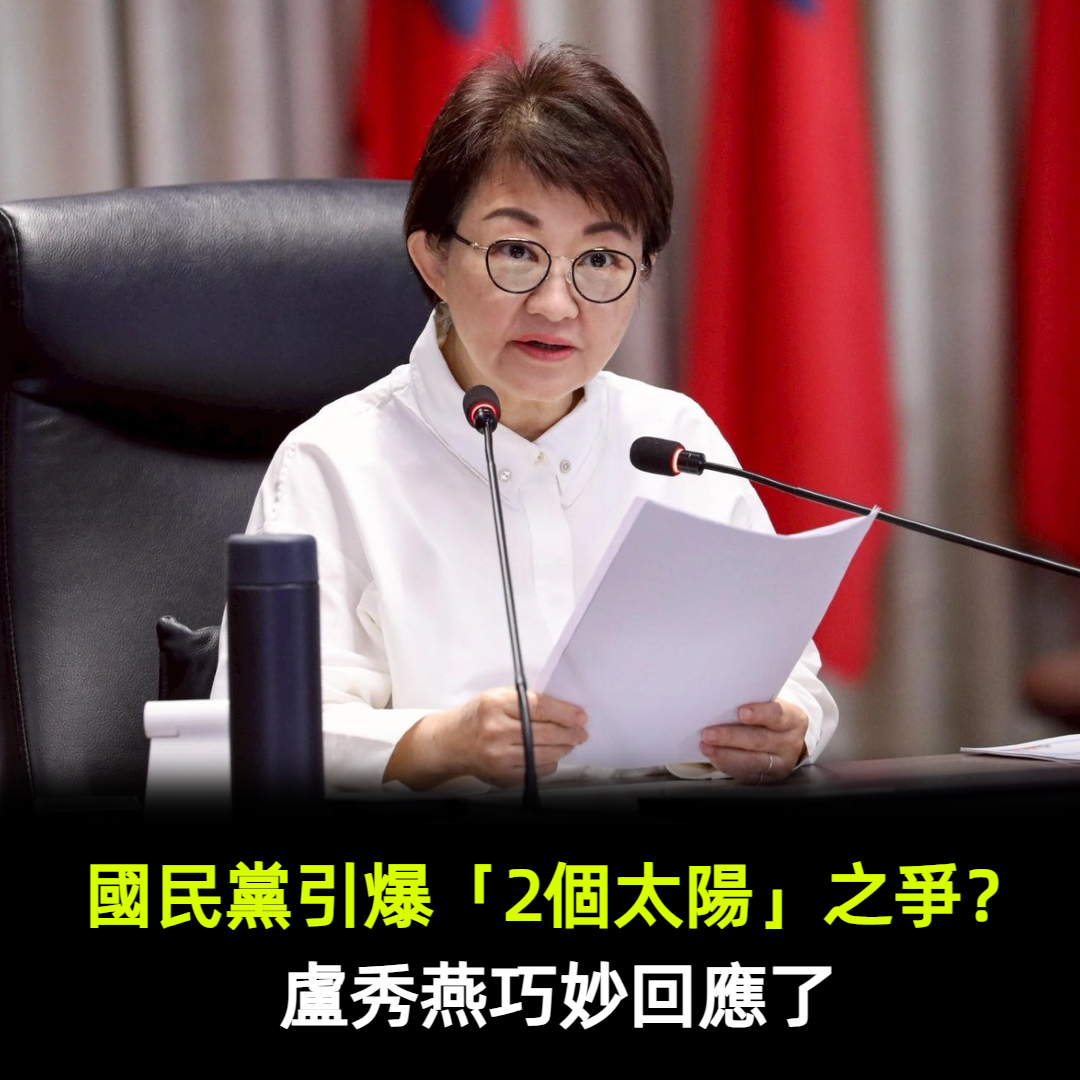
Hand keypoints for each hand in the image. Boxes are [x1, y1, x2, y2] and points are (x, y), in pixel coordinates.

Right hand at [385, 688, 587, 788]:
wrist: (451, 742)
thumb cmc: (477, 717)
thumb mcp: (497, 697)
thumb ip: (526, 701)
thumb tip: (564, 710)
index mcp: (495, 704)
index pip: (540, 706)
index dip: (565, 713)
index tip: (580, 716)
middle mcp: (495, 730)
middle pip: (545, 732)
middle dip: (569, 733)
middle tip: (580, 732)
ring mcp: (498, 756)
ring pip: (543, 754)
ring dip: (562, 749)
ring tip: (569, 743)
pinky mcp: (500, 775)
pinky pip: (534, 771)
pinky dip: (547, 764)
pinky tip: (550, 756)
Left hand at [699, 700, 807, 783]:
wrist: (783, 739)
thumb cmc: (768, 717)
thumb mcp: (768, 705)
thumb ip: (752, 703)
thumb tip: (722, 702)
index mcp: (793, 720)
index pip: (778, 715)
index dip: (760, 714)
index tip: (741, 712)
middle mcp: (790, 743)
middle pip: (760, 740)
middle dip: (731, 737)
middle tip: (709, 733)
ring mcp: (780, 764)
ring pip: (752, 761)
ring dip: (725, 754)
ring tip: (706, 747)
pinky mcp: (768, 779)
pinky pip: (746, 774)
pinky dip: (727, 765)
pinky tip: (714, 757)